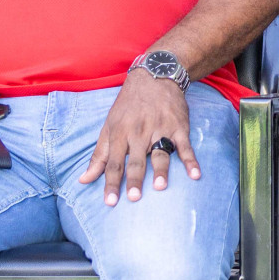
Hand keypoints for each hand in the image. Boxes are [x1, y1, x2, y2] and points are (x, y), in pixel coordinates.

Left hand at [78, 71, 198, 205]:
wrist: (155, 77)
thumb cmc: (128, 106)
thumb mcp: (109, 126)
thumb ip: (98, 155)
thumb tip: (83, 180)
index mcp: (120, 133)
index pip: (113, 163)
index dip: (111, 183)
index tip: (110, 202)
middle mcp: (139, 132)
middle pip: (136, 160)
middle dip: (134, 179)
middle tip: (133, 198)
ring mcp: (160, 129)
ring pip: (160, 152)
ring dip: (160, 170)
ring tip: (159, 186)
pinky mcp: (179, 126)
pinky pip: (185, 146)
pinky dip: (191, 160)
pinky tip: (195, 174)